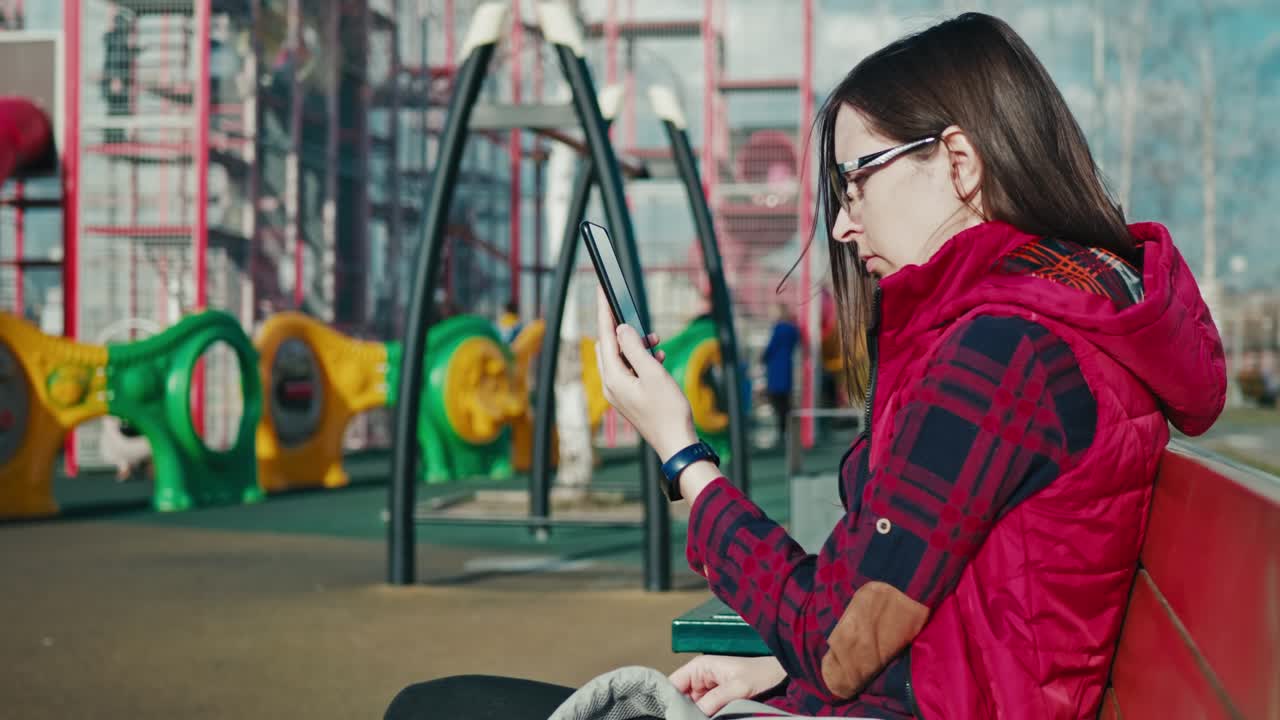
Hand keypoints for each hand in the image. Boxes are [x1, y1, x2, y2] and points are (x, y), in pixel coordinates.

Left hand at [594, 289, 697, 459]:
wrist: (676, 443)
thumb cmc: (668, 411)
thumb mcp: (654, 374)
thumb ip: (636, 348)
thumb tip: (621, 329)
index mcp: (613, 378)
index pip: (605, 336)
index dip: (604, 311)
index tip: (602, 290)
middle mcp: (610, 385)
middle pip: (608, 346)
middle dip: (621, 330)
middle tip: (636, 318)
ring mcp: (618, 393)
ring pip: (619, 358)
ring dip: (635, 346)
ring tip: (655, 342)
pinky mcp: (628, 397)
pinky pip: (628, 370)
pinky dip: (639, 360)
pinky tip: (657, 358)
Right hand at [669, 655, 786, 715]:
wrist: (780, 678)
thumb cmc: (760, 674)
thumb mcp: (737, 687)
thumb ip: (714, 700)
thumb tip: (694, 715)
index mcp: (699, 667)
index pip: (672, 683)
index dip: (667, 698)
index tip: (666, 713)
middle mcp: (700, 678)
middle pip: (680, 698)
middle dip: (680, 710)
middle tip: (682, 719)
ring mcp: (707, 691)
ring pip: (691, 707)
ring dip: (691, 715)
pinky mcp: (716, 701)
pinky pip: (702, 711)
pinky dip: (702, 717)